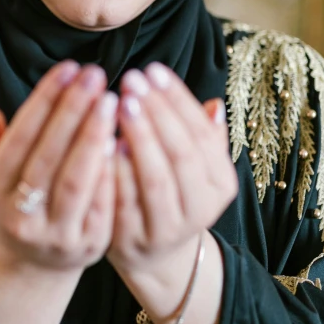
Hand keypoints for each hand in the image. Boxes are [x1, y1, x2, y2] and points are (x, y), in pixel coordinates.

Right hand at [0, 61, 117, 273]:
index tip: (68, 68)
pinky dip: (112, 169)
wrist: (36, 263)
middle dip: (73, 111)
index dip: (44, 101)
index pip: (19, 139)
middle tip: (94, 75)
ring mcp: (56, 236)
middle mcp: (19, 219)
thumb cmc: (12, 203)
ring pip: (77, 180)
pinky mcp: (90, 246)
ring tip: (111, 100)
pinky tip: (123, 137)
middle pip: (49, 156)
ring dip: (95, 136)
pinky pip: (104, 203)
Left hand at [107, 62, 237, 283]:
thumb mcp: (195, 167)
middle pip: (180, 155)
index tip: (154, 70)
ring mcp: (167, 229)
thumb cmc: (172, 192)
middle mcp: (200, 209)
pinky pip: (123, 203)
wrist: (153, 253)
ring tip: (118, 104)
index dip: (177, 100)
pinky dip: (114, 172)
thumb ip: (204, 137)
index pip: (201, 134)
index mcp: (221, 184)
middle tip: (132, 79)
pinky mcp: (134, 241)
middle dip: (156, 113)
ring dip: (137, 138)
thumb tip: (214, 104)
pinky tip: (102, 142)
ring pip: (155, 179)